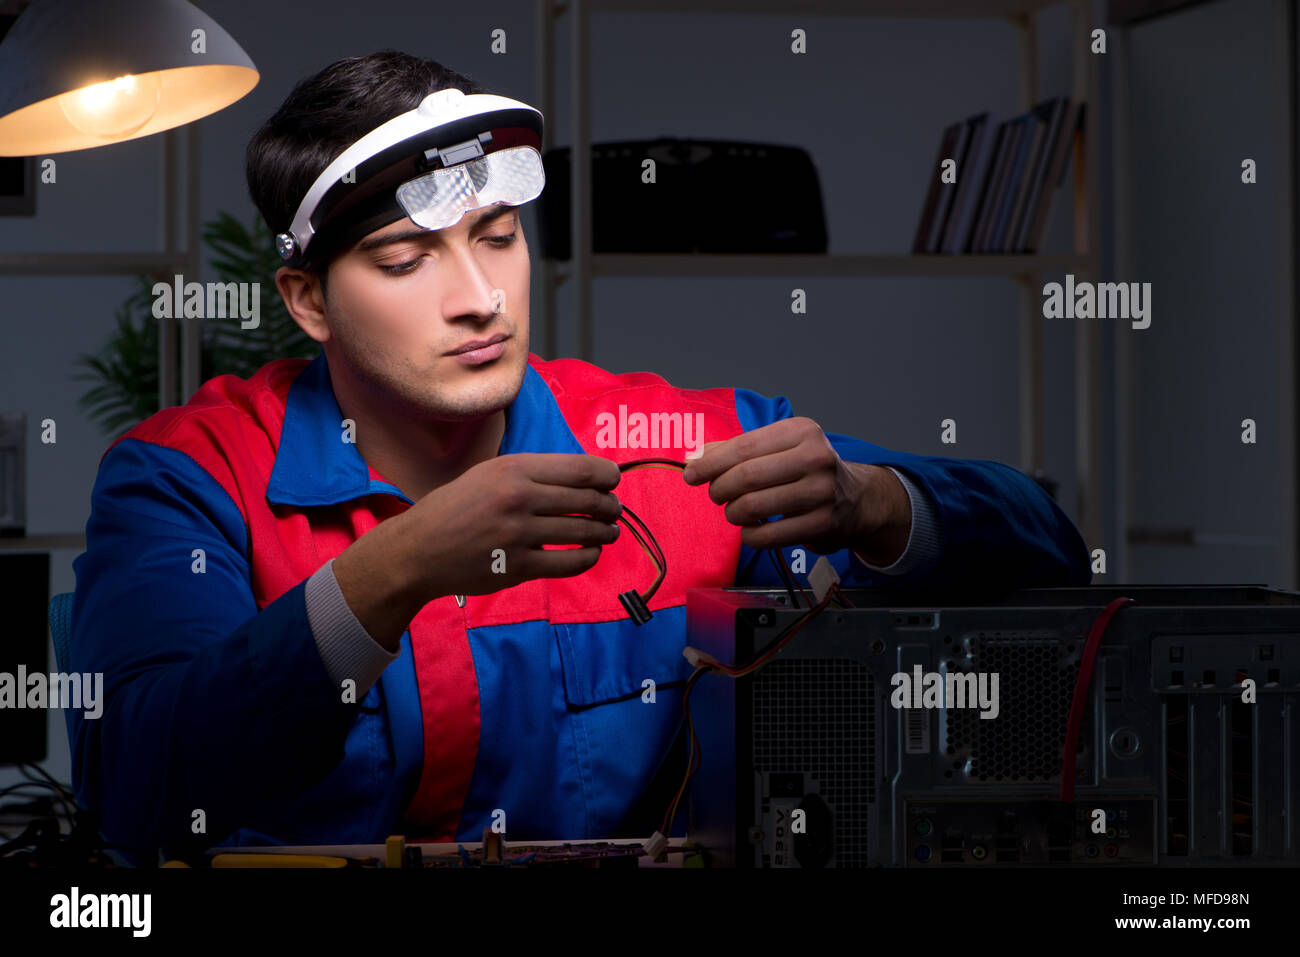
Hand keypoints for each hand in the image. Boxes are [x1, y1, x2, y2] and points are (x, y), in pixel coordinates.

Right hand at [334, 453, 621, 649]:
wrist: (418, 550)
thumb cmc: (456, 508)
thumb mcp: (488, 474)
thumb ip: (531, 473)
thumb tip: (583, 476)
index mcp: (514, 469)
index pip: (581, 468)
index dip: (608, 475)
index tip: (614, 481)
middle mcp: (519, 498)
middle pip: (589, 499)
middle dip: (610, 506)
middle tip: (613, 510)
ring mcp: (520, 534)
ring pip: (584, 531)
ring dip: (605, 532)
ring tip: (609, 532)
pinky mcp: (519, 567)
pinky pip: (570, 562)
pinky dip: (588, 557)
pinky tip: (590, 553)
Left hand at [681, 417, 910, 560]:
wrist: (856, 499)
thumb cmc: (806, 470)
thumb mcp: (779, 448)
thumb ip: (736, 449)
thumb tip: (695, 456)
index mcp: (801, 431)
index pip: (743, 447)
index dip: (710, 463)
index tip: (691, 474)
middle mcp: (816, 458)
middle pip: (746, 477)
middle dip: (719, 489)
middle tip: (716, 495)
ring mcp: (821, 492)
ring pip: (753, 506)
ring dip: (733, 513)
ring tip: (735, 512)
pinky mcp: (822, 524)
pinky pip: (768, 536)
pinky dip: (749, 535)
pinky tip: (750, 529)